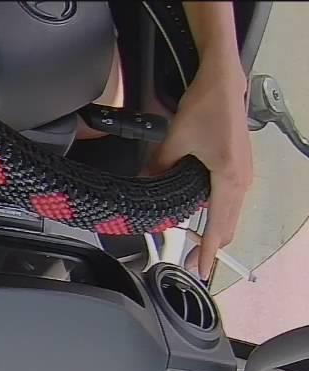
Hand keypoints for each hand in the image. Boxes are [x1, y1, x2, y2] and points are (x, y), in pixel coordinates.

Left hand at [148, 50, 253, 280]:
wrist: (223, 82)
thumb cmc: (205, 108)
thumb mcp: (174, 141)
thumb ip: (158, 168)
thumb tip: (144, 186)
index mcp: (228, 178)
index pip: (219, 225)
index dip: (209, 251)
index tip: (200, 270)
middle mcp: (241, 179)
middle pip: (228, 224)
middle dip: (212, 246)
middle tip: (192, 263)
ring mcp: (243, 173)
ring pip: (230, 212)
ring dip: (215, 229)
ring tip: (196, 245)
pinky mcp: (239, 165)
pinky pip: (229, 198)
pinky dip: (218, 212)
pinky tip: (201, 216)